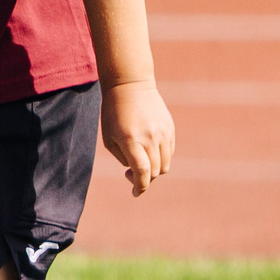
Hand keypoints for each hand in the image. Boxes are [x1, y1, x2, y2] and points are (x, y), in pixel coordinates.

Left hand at [101, 80, 174, 195]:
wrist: (131, 86)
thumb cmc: (113, 113)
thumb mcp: (110, 137)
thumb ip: (123, 157)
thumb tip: (137, 171)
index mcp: (131, 140)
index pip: (142, 171)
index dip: (140, 186)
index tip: (135, 193)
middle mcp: (150, 137)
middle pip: (155, 171)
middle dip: (144, 179)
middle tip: (130, 175)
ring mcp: (163, 133)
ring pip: (165, 164)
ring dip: (154, 171)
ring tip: (141, 164)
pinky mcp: (170, 128)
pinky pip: (169, 152)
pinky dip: (161, 158)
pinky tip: (148, 152)